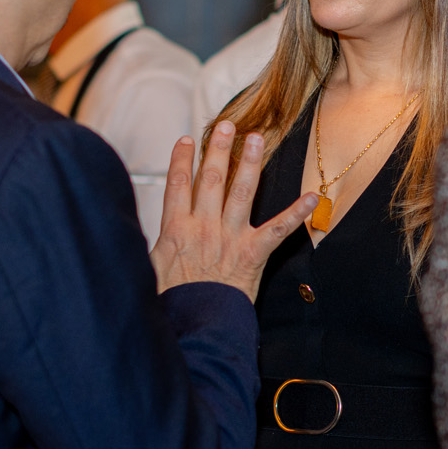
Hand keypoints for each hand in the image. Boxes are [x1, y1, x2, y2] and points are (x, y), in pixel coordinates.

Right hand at [151, 121, 315, 299]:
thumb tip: (135, 234)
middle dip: (218, 149)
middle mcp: (203, 227)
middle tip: (226, 125)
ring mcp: (229, 237)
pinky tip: (312, 198)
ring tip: (255, 139)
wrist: (195, 324)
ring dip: (249, 163)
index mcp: (176, 230)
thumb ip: (152, 247)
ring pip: (241, 192)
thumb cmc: (172, 302)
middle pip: (211, 179)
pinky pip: (277, 230)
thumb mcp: (149, 270)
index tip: (186, 140)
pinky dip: (296, 214)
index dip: (182, 160)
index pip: (178, 185)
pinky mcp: (252, 253)